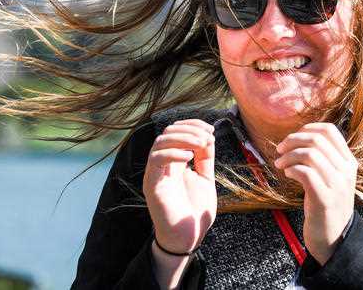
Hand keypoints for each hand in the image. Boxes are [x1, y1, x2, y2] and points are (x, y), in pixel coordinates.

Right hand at [143, 119, 216, 253]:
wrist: (188, 237)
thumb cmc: (195, 209)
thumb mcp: (205, 178)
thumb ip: (205, 158)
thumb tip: (208, 135)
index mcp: (175, 161)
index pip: (176, 132)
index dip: (192, 125)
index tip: (211, 128)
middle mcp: (163, 165)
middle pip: (167, 133)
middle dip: (189, 130)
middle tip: (207, 137)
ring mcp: (156, 174)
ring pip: (159, 142)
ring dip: (183, 138)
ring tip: (201, 144)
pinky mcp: (152, 185)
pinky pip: (156, 161)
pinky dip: (173, 153)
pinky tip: (189, 157)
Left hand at [274, 123, 357, 264]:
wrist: (334, 238)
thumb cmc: (326, 205)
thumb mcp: (331, 178)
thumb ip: (324, 159)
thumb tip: (300, 138)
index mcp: (349, 162)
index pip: (330, 131)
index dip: (308, 128)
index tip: (293, 137)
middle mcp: (346, 171)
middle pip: (317, 140)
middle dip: (292, 140)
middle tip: (279, 150)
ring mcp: (337, 185)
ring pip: (310, 154)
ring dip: (289, 156)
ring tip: (280, 164)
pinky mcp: (325, 199)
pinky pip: (306, 173)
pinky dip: (292, 169)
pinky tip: (287, 174)